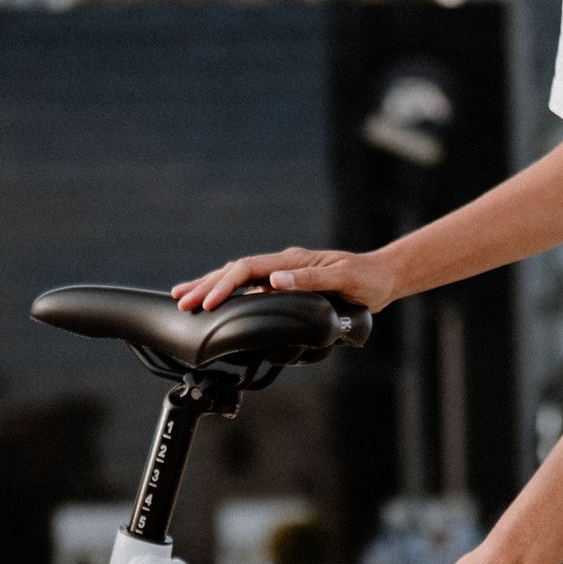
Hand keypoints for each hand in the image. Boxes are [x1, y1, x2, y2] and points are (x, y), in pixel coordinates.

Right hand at [173, 247, 399, 311]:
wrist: (382, 279)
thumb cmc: (367, 281)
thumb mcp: (343, 280)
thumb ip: (310, 281)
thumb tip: (274, 280)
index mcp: (292, 261)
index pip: (247, 269)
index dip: (224, 284)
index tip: (208, 302)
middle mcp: (283, 265)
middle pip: (235, 271)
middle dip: (206, 285)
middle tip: (180, 300)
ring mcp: (282, 275)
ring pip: (239, 279)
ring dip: (211, 287)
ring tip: (186, 298)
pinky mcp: (286, 286)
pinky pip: (250, 289)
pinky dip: (230, 295)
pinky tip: (217, 303)